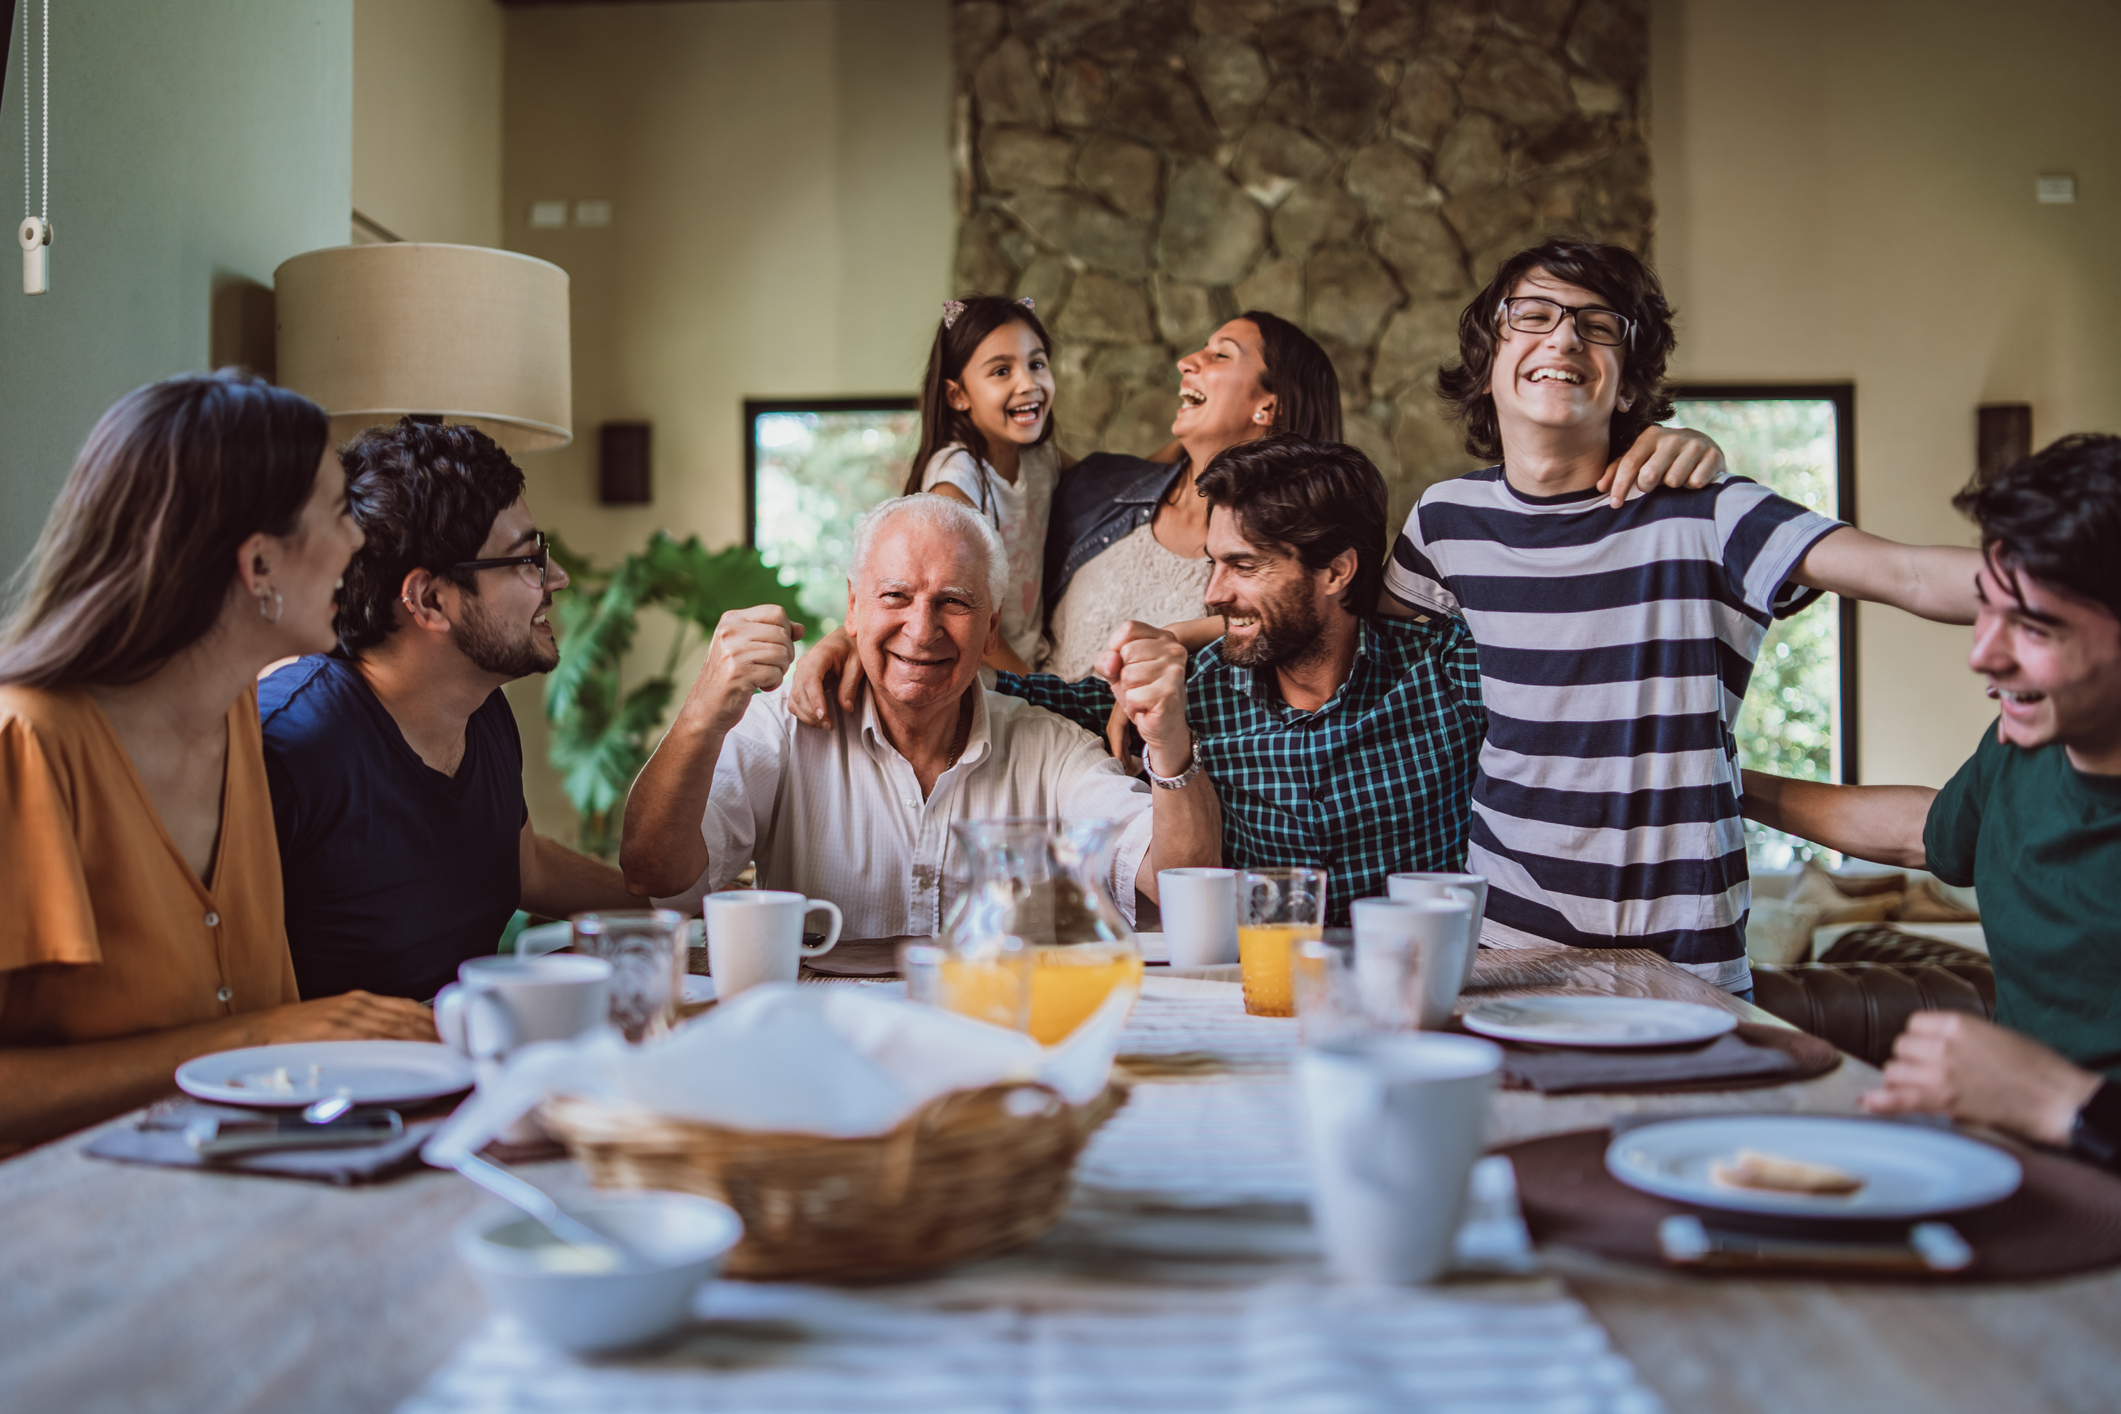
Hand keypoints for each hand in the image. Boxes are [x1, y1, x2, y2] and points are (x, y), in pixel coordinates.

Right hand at [252, 992, 437, 1043]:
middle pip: (406, 1018)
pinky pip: (372, 1039)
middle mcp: (356, 1005)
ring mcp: (345, 1017)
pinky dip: (396, 1046)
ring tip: (445, 1053)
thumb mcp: (335, 1022)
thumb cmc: (295, 1033)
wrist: (257, 1033)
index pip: (406, 1008)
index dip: (432, 1021)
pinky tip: (412, 1054)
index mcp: (359, 1002)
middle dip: (435, 1033)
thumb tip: (396, 1040)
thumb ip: (364, 1027)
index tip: (452, 1034)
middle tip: (459, 1047)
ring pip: (394, 1028)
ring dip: (422, 1041)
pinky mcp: (332, 1032)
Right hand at [697, 606, 802, 730]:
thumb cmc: (730, 676)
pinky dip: (773, 683)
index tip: (775, 648)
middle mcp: (730, 631)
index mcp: (732, 619)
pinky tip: (760, 686)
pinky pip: (775, 673)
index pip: (777, 612)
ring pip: (783, 653)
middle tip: (771, 667)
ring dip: (781, 670)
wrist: (705, 707)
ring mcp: (733, 651)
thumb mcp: (746, 648)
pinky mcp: (738, 673)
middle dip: (786, 654)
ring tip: (764, 676)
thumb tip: (801, 628)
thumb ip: (773, 634)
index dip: (786, 631)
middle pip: (783, 634)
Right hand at [786, 624, 862, 728]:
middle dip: (812, 713)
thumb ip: (850, 685)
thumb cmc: (852, 649)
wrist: (845, 639)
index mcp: (819, 655)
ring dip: (807, 716)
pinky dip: (804, 713)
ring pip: (794, 699)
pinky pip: (795, 701)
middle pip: (799, 692)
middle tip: (830, 726)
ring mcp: (799, 673)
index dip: (815, 699)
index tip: (824, 716)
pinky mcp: (800, 682)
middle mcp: (804, 664)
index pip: (810, 679)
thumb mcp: (857, 664)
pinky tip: (819, 720)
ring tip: (827, 725)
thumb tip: (846, 708)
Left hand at [1096, 621, 1190, 779]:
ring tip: (1144, 696)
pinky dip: (1134, 706)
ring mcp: (1175, 671)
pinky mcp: (1170, 693)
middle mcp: (1174, 650)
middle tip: (1140, 685)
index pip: (1129, 628)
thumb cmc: (1142, 693)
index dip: (1118, 648)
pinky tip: (1147, 707)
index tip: (1129, 664)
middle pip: (1126, 652)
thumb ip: (1107, 660)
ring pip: (1128, 675)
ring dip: (1129, 691)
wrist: (1164, 726)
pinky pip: (1133, 696)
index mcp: (1164, 637)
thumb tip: (1112, 660)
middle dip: (1124, 675)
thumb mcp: (1118, 671)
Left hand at [1596, 424, 1724, 507]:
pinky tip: (1693, 477)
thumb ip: (1619, 470)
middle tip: (1655, 485)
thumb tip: (1600, 487)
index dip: (1620, 486)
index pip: (1630, 463)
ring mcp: (1695, 444)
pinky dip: (1692, 486)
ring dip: (1673, 486)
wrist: (1704, 447)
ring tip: (1676, 477)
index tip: (1614, 504)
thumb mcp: (1642, 458)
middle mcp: (1673, 436)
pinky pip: (1696, 482)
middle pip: (1649, 475)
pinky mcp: (1714, 455)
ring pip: (1674, 481)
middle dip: (1648, 486)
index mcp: (1651, 435)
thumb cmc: (1664, 458)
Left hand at [1861, 1011, 2102, 1146]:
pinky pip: (1901, 1099)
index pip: (1914, 1024)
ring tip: (1924, 1087)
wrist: (2054, 1098)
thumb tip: (1931, 1040)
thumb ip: (1957, 1034)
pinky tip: (1868, 1102)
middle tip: (1932, 1071)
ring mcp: (1941, 1074)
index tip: (1931, 1048)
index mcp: (1957, 1024)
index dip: (1921, 1038)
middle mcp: (1943, 1046)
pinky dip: (1882, 1102)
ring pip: (1895, 1071)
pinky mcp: (1944, 1102)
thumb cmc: (2032, 1065)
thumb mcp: (1992, 1033)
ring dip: (1903, 1079)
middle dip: (1912, 1059)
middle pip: (1901, 1048)